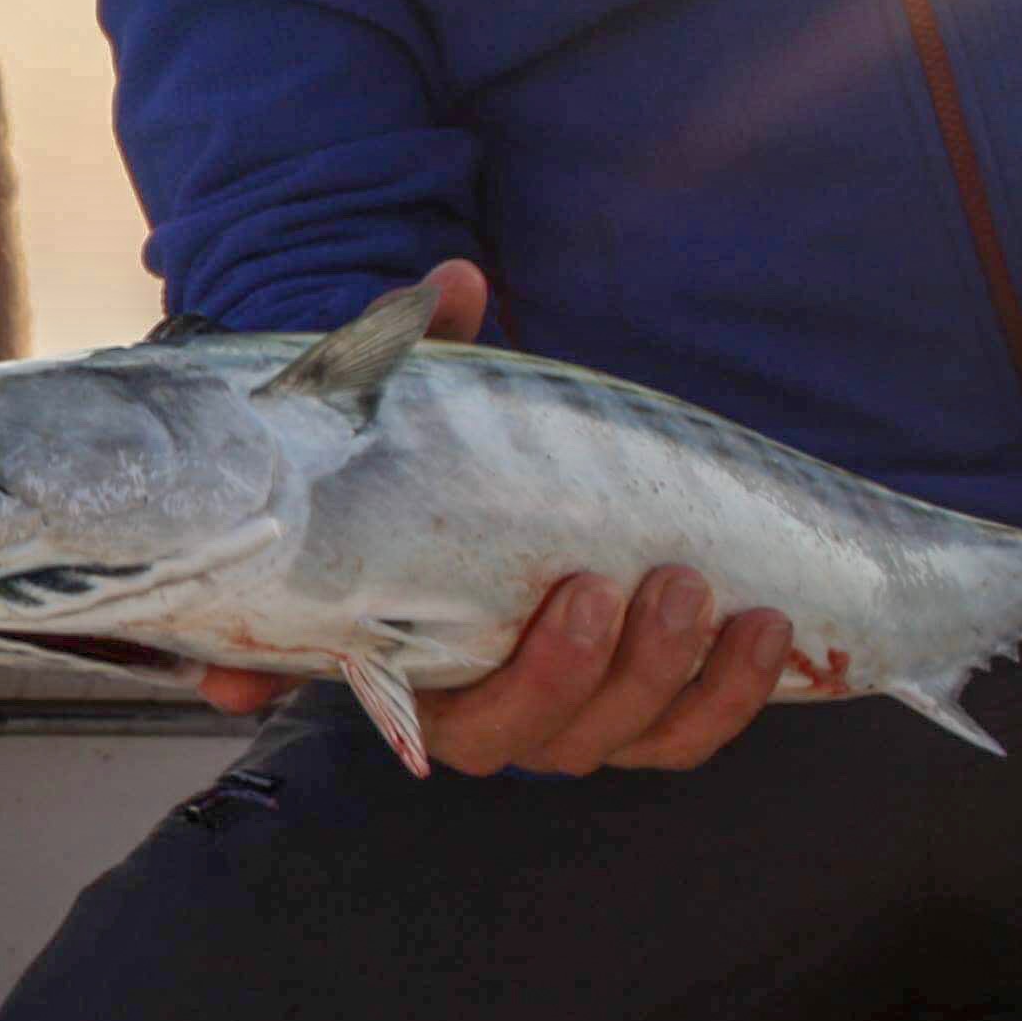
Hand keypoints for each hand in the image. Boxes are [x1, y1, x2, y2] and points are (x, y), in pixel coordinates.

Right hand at [187, 260, 796, 773]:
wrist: (533, 493)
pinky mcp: (645, 716)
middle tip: (597, 587)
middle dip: (567, 673)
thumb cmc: (464, 460)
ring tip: (693, 587)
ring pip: (612, 739)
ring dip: (661, 677)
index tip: (258, 686)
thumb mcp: (439, 403)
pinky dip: (730, 696)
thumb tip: (452, 281)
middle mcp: (476, 704)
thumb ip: (429, 350)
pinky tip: (763, 626)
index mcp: (397, 645)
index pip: (340, 692)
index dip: (284, 700)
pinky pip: (687, 735)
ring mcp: (566, 718)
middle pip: (515, 735)